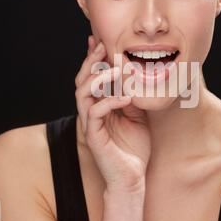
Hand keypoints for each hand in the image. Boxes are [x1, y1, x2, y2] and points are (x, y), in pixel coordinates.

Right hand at [75, 35, 150, 192]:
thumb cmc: (134, 148)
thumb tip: (135, 76)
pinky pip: (95, 113)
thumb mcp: (138, 116)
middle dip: (91, 61)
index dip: (93, 59)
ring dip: (99, 78)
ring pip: (83, 93)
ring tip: (116, 70)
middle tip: (102, 46)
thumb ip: (133, 97)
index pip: (92, 78)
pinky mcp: (93, 136)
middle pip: (82, 80)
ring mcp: (90, 124)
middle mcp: (91, 112)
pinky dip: (109, 101)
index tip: (100, 41)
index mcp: (100, 106)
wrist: (132, 178)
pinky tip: (125, 97)